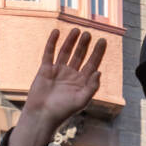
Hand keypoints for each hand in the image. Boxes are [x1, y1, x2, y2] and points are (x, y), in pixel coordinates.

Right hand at [9, 29, 106, 145]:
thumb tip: (99, 71)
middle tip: (89, 33)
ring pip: (66, 52)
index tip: (103, 40)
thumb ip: (91, 87)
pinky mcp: (45, 69)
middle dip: (84, 45)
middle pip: (80, 56)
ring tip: (77, 30)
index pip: (92, 64)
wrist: (42, 115)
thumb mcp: (81, 100)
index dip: (98, 53)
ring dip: (71, 41)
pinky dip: (52, 43)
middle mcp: (71, 75)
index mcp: (81, 82)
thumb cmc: (63, 111)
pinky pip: (49, 53)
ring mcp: (58, 71)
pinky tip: (56, 32)